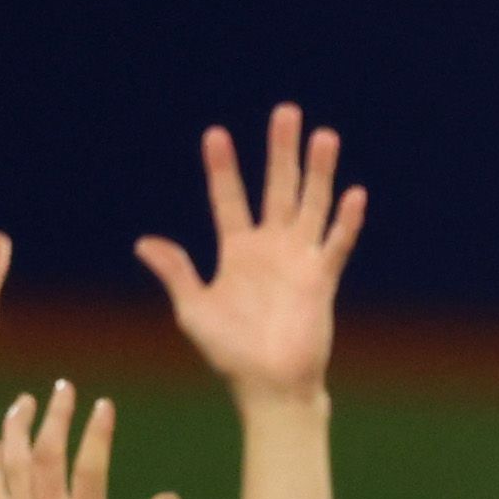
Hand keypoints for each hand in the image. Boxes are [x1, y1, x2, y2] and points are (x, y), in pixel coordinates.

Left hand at [130, 108, 363, 401]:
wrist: (269, 386)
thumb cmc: (230, 353)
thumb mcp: (193, 310)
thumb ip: (177, 272)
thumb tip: (144, 242)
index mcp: (237, 252)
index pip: (229, 199)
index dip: (223, 169)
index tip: (216, 135)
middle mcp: (271, 249)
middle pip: (277, 188)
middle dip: (280, 151)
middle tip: (286, 112)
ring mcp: (299, 261)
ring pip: (311, 206)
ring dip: (318, 172)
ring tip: (324, 136)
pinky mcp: (322, 281)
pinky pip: (336, 245)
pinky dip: (345, 222)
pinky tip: (354, 195)